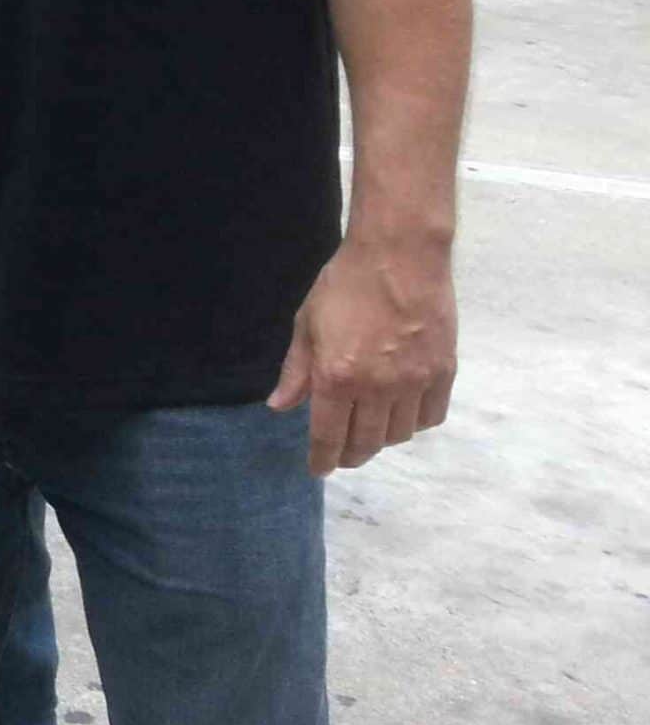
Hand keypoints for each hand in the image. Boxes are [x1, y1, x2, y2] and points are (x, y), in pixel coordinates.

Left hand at [268, 234, 456, 476]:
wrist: (400, 255)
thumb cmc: (345, 284)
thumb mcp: (307, 323)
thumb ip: (296, 370)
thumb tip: (279, 407)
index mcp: (337, 377)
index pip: (328, 436)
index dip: (322, 459)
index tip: (318, 469)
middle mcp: (377, 388)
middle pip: (365, 443)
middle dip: (350, 454)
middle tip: (342, 453)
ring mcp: (414, 382)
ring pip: (398, 435)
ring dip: (380, 440)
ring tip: (369, 430)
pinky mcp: (444, 373)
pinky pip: (430, 417)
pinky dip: (414, 423)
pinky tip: (402, 413)